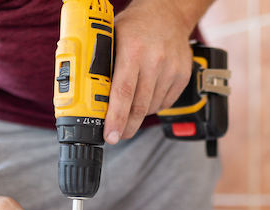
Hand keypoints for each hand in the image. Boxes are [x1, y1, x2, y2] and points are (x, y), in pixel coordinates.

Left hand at [103, 0, 194, 143]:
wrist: (169, 13)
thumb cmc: (136, 25)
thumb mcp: (112, 36)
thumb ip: (102, 62)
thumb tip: (86, 91)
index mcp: (133, 50)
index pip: (122, 92)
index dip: (115, 118)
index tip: (110, 135)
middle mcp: (155, 61)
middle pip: (139, 106)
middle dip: (126, 127)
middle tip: (116, 135)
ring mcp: (171, 69)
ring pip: (151, 107)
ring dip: (137, 116)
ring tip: (129, 112)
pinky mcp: (182, 76)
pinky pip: (165, 103)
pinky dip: (152, 107)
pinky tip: (145, 99)